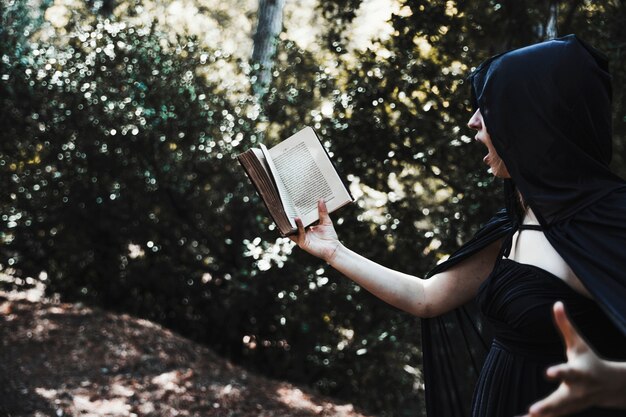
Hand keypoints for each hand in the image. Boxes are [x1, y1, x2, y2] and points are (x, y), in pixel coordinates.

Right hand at [289, 199, 340, 262]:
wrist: (334, 248)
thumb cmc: (330, 236)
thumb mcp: (326, 221)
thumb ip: (323, 211)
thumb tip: (321, 199)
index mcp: (306, 228)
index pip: (299, 219)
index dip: (297, 212)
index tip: (295, 203)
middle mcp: (302, 233)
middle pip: (294, 224)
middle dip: (290, 216)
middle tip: (288, 205)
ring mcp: (301, 238)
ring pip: (293, 229)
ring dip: (291, 221)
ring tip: (290, 211)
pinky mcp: (303, 243)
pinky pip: (299, 233)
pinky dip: (298, 226)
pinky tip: (297, 219)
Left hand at [522, 301, 625, 416]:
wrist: (611, 386)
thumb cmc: (589, 360)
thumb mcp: (579, 343)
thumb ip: (566, 325)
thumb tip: (557, 303)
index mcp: (578, 373)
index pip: (568, 372)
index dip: (559, 372)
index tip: (548, 372)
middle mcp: (576, 391)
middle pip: (560, 400)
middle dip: (548, 406)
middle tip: (534, 411)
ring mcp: (572, 404)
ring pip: (555, 413)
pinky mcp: (566, 410)